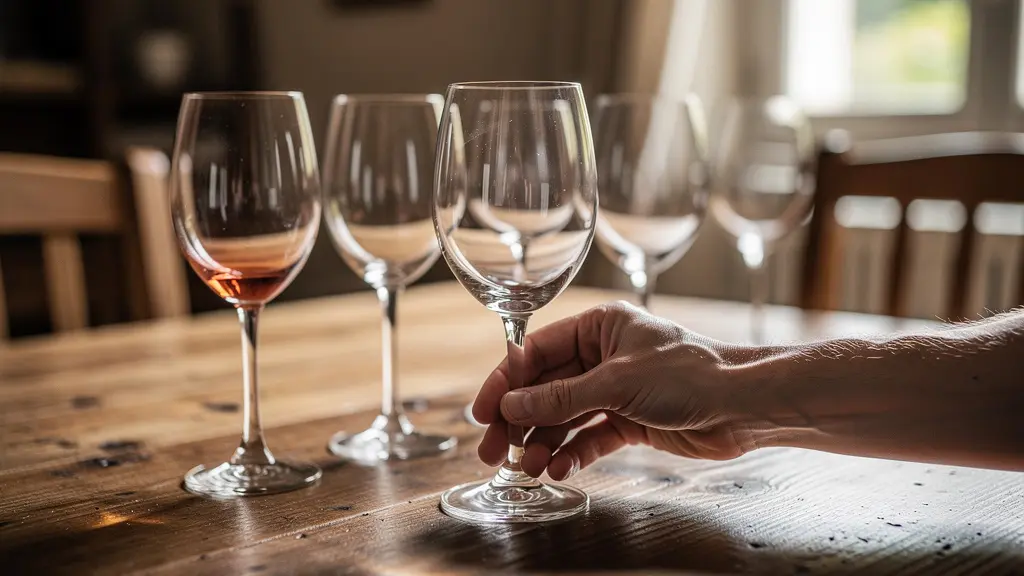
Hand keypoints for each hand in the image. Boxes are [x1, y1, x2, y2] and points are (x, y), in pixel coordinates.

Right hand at [473, 302, 760, 480]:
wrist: (742, 407)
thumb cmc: (690, 375)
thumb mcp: (616, 383)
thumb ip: (560, 398)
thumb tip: (511, 406)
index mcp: (598, 327)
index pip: (536, 352)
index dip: (505, 383)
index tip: (483, 411)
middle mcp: (602, 355)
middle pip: (545, 389)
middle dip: (518, 420)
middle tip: (493, 451)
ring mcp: (615, 390)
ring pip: (564, 417)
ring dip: (543, 443)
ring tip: (528, 468)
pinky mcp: (629, 420)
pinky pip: (589, 437)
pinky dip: (572, 453)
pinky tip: (558, 469)